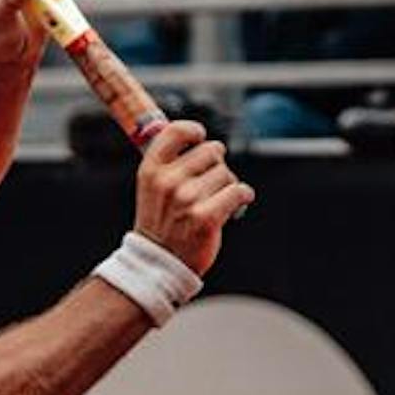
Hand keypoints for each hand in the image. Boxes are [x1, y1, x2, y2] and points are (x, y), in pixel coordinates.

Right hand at [132, 120, 252, 276]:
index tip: (200, 138)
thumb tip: (196, 139)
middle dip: (216, 164)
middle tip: (210, 182)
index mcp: (151, 170)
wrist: (159, 263)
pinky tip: (235, 204)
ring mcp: (187, 199)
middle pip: (211, 151)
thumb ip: (168, 162)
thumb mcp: (151, 188)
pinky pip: (239, 191)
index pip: (176, 131)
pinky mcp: (207, 217)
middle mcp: (168, 181)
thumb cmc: (160, 224)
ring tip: (216, 200)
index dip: (194, 131)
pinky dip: (243, 196)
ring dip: (228, 184)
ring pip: (226, 173)